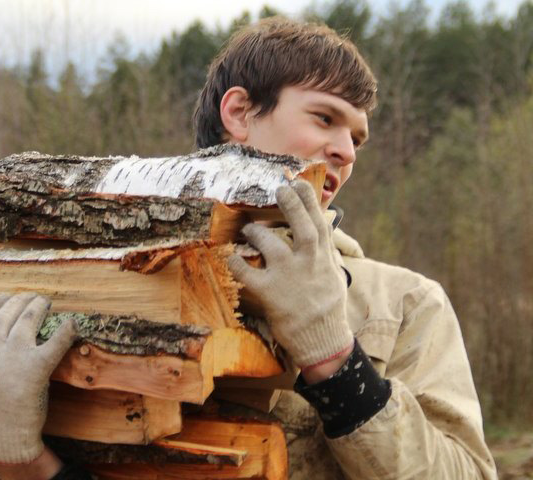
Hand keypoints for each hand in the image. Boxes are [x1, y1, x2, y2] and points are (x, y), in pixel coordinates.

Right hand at [0, 293, 76, 465]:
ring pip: (27, 319)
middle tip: (32, 297)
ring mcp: (13, 359)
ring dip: (38, 306)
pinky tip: (71, 324)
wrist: (3, 438)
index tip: (4, 296)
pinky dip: (65, 330)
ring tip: (45, 302)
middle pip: (6, 313)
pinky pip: (55, 342)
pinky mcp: (36, 368)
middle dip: (20, 300)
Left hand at [227, 181, 352, 368]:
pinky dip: (237, 263)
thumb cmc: (327, 309)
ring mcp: (289, 278)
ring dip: (256, 232)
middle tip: (278, 189)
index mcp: (324, 259)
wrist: (322, 342)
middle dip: (291, 205)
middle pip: (301, 227)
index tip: (299, 183)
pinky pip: (248, 274)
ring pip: (271, 245)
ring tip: (248, 228)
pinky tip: (230, 256)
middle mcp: (309, 264)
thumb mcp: (334, 277)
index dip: (309, 201)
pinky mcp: (270, 294)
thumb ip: (326, 253)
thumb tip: (323, 230)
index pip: (319, 223)